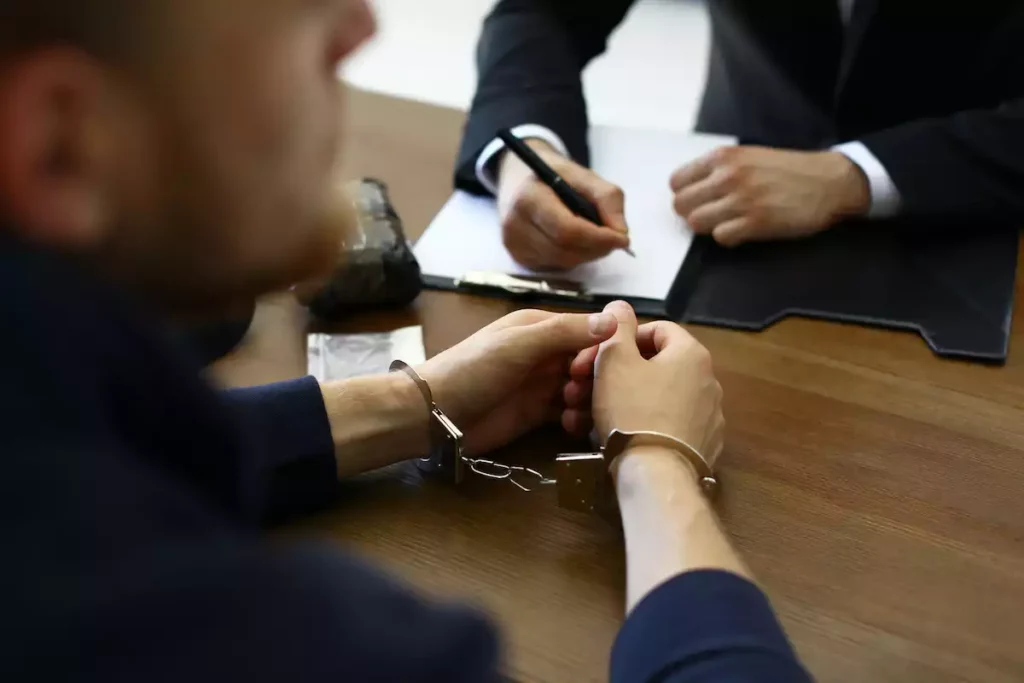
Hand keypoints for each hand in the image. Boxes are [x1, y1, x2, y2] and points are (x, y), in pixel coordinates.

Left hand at [417, 309, 618, 454]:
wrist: (434, 415)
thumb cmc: (473, 371)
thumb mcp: (518, 345)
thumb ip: (563, 332)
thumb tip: (614, 319)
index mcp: (541, 327)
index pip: (589, 330)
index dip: (601, 348)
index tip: (593, 369)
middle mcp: (546, 353)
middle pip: (591, 362)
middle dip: (595, 378)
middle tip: (578, 392)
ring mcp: (543, 385)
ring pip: (585, 389)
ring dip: (588, 400)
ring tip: (571, 410)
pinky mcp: (538, 414)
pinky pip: (571, 413)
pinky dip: (578, 419)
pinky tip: (570, 427)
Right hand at [497, 139, 630, 269]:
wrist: (523, 181)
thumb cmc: (556, 177)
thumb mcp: (585, 176)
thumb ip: (608, 199)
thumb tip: (620, 232)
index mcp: (529, 197)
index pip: (567, 230)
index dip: (598, 238)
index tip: (622, 238)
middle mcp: (515, 224)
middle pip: (567, 250)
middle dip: (597, 247)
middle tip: (614, 238)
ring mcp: (515, 244)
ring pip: (564, 261)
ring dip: (588, 253)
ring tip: (595, 236)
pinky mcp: (519, 257)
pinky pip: (557, 266)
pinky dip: (575, 257)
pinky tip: (575, 241)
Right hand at [570, 301, 723, 465]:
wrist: (656, 475)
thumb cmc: (633, 410)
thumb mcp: (615, 361)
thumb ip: (616, 327)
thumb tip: (620, 306)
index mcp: (691, 355)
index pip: (657, 330)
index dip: (621, 339)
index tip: (595, 357)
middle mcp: (708, 382)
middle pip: (653, 367)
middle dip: (612, 376)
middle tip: (580, 389)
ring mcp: (708, 417)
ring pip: (655, 399)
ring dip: (620, 402)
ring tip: (586, 419)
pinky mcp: (702, 447)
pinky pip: (665, 426)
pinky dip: (640, 426)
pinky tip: (614, 438)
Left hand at [670, 146, 869, 246]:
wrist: (829, 181)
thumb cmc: (788, 170)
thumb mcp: (749, 156)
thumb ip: (718, 169)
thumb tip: (690, 189)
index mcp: (724, 157)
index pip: (677, 182)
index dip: (685, 194)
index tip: (699, 200)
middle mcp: (728, 176)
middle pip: (681, 205)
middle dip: (692, 213)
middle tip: (712, 214)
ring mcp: (742, 199)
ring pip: (696, 222)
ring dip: (709, 226)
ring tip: (728, 222)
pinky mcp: (756, 222)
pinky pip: (721, 237)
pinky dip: (728, 238)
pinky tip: (743, 231)